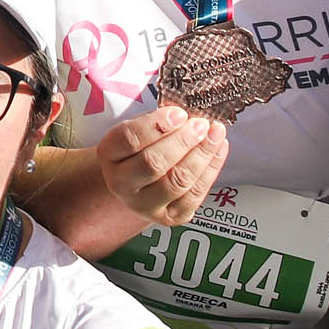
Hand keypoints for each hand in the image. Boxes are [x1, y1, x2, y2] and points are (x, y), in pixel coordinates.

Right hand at [97, 104, 226, 227]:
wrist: (139, 182)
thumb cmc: (141, 149)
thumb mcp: (139, 130)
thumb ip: (158, 122)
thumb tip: (188, 113)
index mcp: (110, 155)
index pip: (129, 139)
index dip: (156, 125)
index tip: (178, 113)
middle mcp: (122, 184)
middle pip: (153, 163)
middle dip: (182, 141)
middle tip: (200, 125)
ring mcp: (145, 204)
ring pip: (177, 181)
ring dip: (201, 155)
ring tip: (215, 134)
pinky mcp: (170, 216)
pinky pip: (195, 194)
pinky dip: (211, 169)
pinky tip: (218, 150)